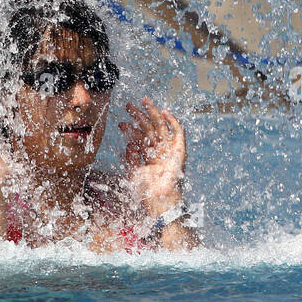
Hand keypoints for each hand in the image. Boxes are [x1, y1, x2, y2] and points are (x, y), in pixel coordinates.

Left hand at [120, 98, 186, 217]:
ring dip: (153, 113)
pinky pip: (179, 132)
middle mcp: (159, 150)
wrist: (161, 199)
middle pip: (149, 128)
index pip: (140, 138)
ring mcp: (170, 149)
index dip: (131, 130)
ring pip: (161, 126)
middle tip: (129, 106)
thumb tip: (127, 145)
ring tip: (144, 102)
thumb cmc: (147, 191)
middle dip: (139, 116)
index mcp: (149, 156)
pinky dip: (173, 121)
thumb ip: (130, 159)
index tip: (121, 123)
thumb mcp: (134, 173)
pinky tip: (164, 112)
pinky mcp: (180, 150)